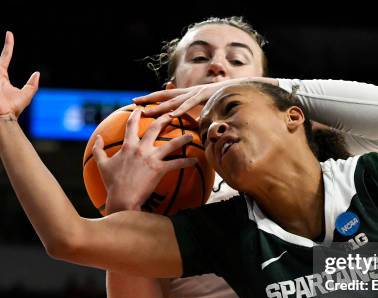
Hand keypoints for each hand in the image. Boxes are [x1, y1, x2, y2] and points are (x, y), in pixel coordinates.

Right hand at [93, 110, 196, 212]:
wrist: (122, 198)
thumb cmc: (112, 183)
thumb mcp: (102, 164)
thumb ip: (98, 149)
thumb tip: (97, 137)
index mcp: (128, 146)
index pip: (131, 126)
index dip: (136, 115)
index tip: (141, 109)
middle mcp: (141, 149)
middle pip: (155, 128)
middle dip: (164, 118)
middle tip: (172, 114)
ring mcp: (151, 158)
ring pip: (171, 144)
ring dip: (182, 139)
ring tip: (191, 136)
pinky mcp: (159, 169)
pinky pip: (176, 164)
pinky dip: (187, 162)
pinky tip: (195, 161)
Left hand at [133, 77, 275, 117]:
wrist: (243, 89)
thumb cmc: (228, 100)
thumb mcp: (210, 109)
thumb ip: (202, 116)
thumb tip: (196, 129)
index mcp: (189, 94)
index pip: (167, 97)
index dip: (153, 99)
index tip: (138, 104)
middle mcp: (190, 92)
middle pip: (165, 96)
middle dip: (149, 100)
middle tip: (134, 103)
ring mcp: (196, 93)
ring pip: (174, 101)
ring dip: (159, 107)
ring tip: (146, 112)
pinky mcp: (204, 96)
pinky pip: (189, 105)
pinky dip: (179, 110)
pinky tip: (170, 115)